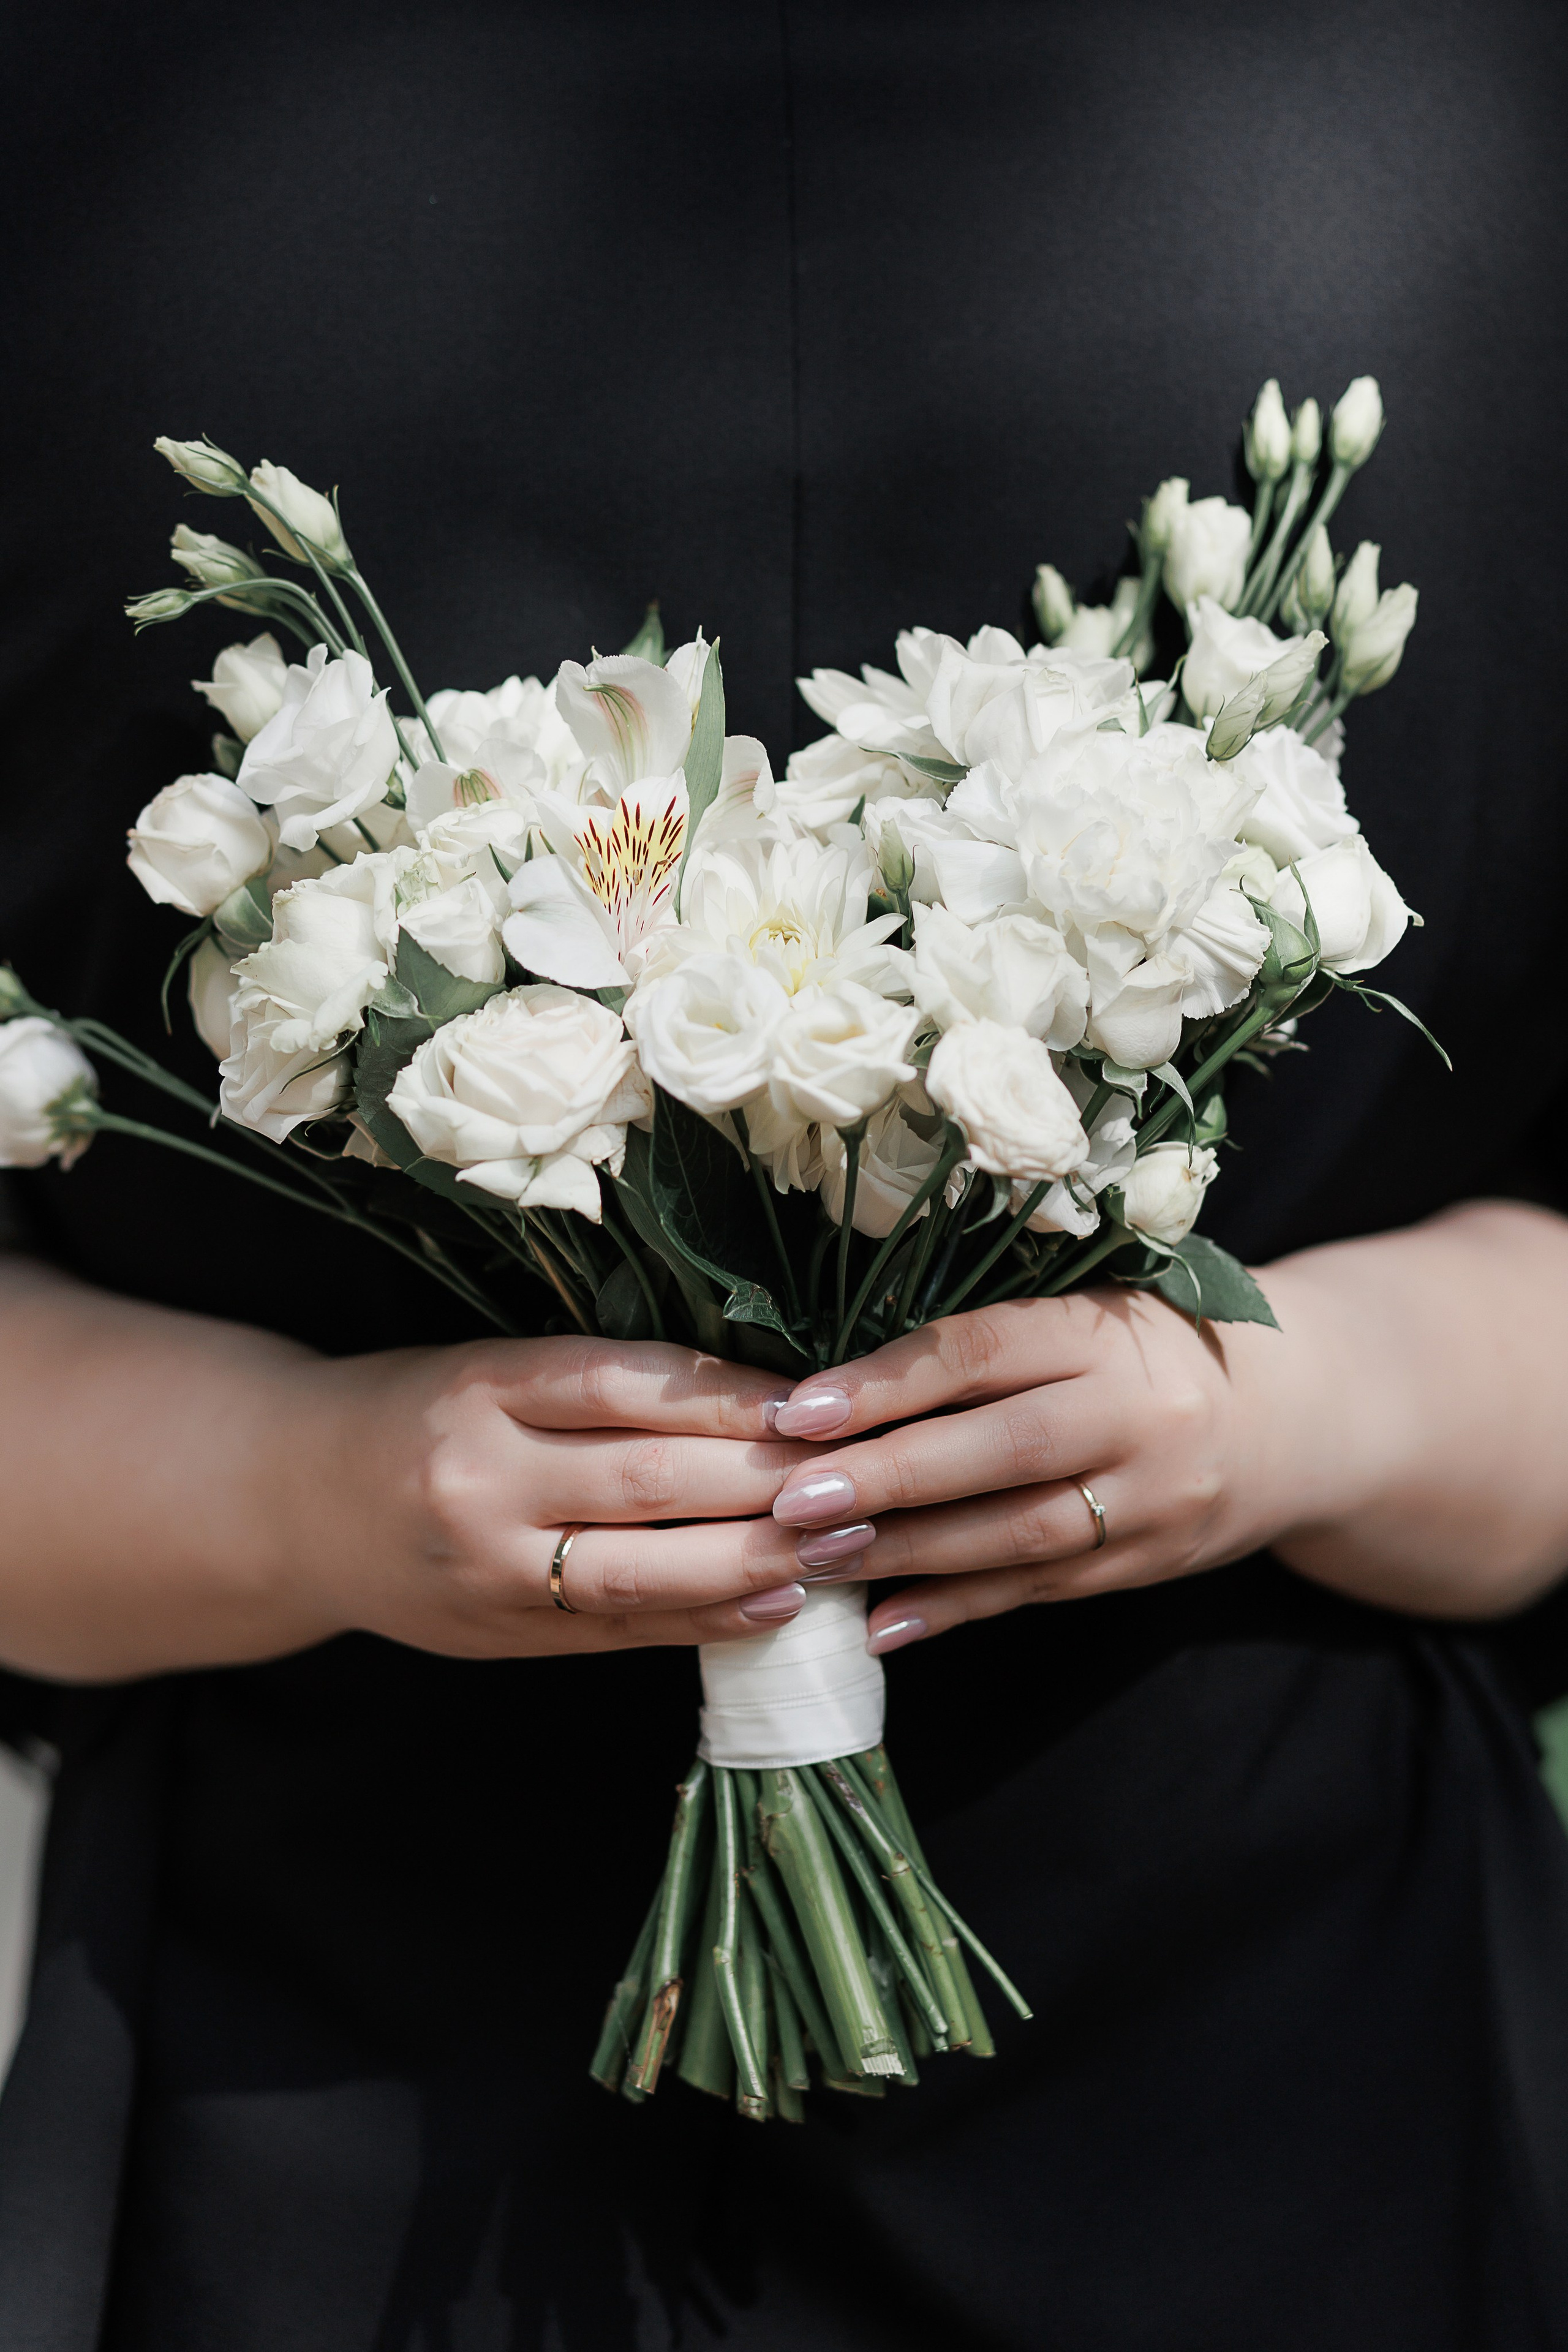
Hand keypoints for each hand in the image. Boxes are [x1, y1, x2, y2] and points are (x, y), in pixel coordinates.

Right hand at [299, 1334, 813, 1659]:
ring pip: (644, 1569)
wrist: (288, 1502)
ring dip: (756, 1560)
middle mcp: (483, 1479)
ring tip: (843, 1545)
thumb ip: (599, 1383)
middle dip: (770, 1482)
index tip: (817, 1400)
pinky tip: (774, 1605)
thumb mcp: (488, 1367)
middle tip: (863, 1474)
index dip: (733, 1397)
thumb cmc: (413, 1413)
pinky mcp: (500, 1635)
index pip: (630, 1385)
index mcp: (483, 1388)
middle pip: (652, 1480)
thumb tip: (757, 1396)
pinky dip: (704, 1620)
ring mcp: (490, 1569)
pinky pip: (619, 1629)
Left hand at [767, 1204, 1567, 1644]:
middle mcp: (1137, 1413)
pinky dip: (957, 1608)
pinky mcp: (1150, 1563)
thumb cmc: (1149, 1346)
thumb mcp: (1086, 1309)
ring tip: (817, 1561)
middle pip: (1000, 1449)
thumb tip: (835, 1383)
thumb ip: (986, 1340)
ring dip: (909, 1553)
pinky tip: (883, 1623)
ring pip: (1017, 1534)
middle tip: (790, 1499)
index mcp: (1106, 1329)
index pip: (983, 1350)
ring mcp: (1151, 1498)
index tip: (798, 1409)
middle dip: (887, 1478)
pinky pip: (1041, 1591)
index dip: (885, 1381)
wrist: (1298, 1414)